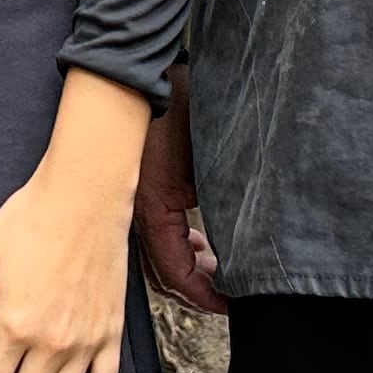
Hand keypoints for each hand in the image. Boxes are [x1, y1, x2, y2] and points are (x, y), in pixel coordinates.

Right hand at [134, 67, 223, 315]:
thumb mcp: (211, 163)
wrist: (153, 67)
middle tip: (230, 295)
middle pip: (161, 271)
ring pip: (158, 253)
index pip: (174, 273)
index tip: (232, 305)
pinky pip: (158, 231)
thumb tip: (236, 252)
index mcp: (151, 208)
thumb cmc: (184, 105)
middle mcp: (137, 210)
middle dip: (196, 288)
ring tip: (219, 269)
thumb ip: (221, 210)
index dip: (204, 296)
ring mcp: (136, 199)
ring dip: (188, 266)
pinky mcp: (143, 187)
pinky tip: (202, 241)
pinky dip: (180, 246)